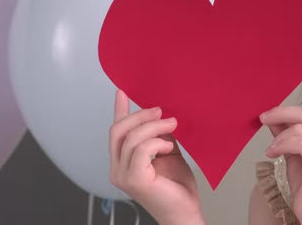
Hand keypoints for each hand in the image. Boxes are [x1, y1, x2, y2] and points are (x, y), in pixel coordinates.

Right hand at [109, 90, 204, 224]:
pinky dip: (156, 143)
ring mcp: (123, 175)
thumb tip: (160, 115)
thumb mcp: (167, 152)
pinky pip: (140, 150)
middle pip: (118, 130)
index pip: (117, 131)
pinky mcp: (134, 180)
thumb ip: (159, 136)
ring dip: (154, 127)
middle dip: (140, 116)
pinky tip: (169, 147)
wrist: (185, 211)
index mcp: (123, 161)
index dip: (119, 109)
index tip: (122, 91)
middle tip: (162, 111)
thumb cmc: (177, 187)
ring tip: (173, 125)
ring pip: (131, 138)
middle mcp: (117, 168)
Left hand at [260, 60, 301, 224]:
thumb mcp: (296, 153)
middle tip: (263, 117)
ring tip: (270, 148)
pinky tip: (273, 154)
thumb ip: (289, 133)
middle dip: (282, 112)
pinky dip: (282, 145)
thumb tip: (273, 118)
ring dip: (279, 136)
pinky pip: (300, 142)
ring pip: (301, 128)